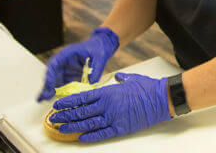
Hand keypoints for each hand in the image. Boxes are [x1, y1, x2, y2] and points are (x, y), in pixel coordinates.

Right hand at [37, 27, 118, 100]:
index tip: (49, 85)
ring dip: (49, 89)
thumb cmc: (98, 48)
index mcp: (68, 53)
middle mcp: (63, 61)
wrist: (101, 46)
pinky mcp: (69, 74)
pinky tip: (51, 98)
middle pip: (51, 73)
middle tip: (44, 96)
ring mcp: (65, 68)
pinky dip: (57, 90)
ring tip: (44, 99)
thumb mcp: (100, 57)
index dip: (50, 74)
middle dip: (47, 85)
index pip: (55, 63)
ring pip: (54, 79)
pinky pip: (61, 83)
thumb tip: (92, 84)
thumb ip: (96, 70)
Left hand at [49, 73, 170, 141]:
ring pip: (87, 124)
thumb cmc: (147, 88)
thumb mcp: (131, 78)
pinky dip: (90, 137)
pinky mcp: (120, 128)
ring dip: (73, 127)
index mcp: (107, 92)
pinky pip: (101, 134)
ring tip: (62, 129)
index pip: (82, 98)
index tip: (57, 105)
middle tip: (54, 119)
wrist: (160, 99)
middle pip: (81, 112)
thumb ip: (120, 78)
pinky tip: (80, 138)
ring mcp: (113, 118)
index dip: (68, 102)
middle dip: (65, 116)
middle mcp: (107, 105)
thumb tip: (117, 76)